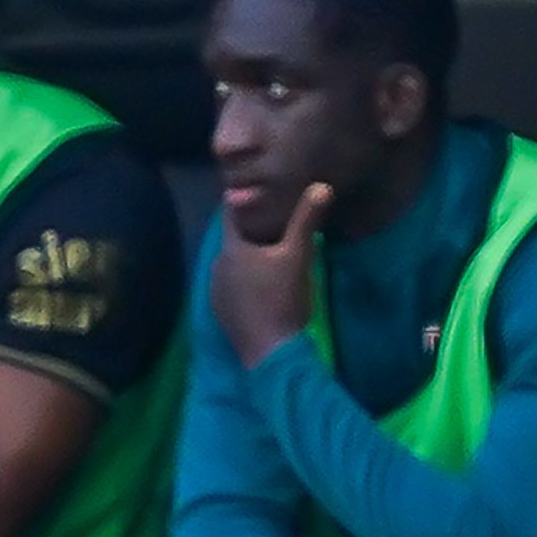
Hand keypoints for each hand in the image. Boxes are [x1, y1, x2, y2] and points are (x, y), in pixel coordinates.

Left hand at [211, 181, 327, 364]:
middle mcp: (216, 266)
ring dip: (249, 258)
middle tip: (274, 220)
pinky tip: (264, 284)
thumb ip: (306, 220)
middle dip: (252, 230)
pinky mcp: (222, 312)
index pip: (230, 214)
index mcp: (231, 249)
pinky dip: (246, 280)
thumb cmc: (283, 299)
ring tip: (272, 252)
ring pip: (233, 264)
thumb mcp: (298, 256)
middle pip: (234, 240)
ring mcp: (216, 291)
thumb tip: (321, 185)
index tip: (259, 192)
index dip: (244, 201)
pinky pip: (233, 286)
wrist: (272, 352)